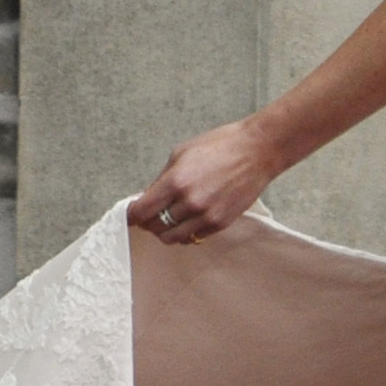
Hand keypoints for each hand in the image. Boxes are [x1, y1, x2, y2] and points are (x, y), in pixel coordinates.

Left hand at [135, 117, 278, 245]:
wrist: (257, 151)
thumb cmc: (220, 146)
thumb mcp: (180, 155)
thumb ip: (161, 180)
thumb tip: (147, 198)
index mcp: (175, 182)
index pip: (141, 211)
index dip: (131, 215)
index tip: (129, 215)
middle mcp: (190, 202)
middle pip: (154, 227)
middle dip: (146, 222)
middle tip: (147, 216)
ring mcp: (207, 215)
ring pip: (173, 238)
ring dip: (164, 231)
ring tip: (165, 220)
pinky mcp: (221, 223)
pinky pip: (194, 238)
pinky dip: (184, 233)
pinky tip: (184, 222)